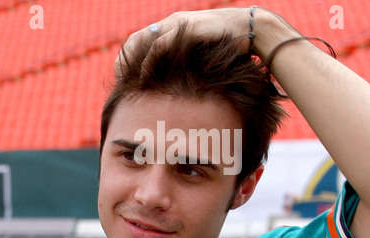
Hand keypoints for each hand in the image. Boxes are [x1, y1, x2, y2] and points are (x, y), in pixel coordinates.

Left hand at [114, 7, 262, 76]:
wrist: (250, 30)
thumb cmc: (228, 46)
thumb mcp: (201, 53)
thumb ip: (186, 62)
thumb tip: (176, 82)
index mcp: (171, 27)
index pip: (141, 40)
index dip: (129, 58)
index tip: (124, 78)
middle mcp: (170, 23)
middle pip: (135, 39)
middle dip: (123, 61)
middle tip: (118, 81)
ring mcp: (177, 25)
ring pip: (142, 41)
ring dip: (131, 63)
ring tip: (125, 82)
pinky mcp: (186, 30)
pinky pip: (159, 46)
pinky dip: (148, 63)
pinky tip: (144, 78)